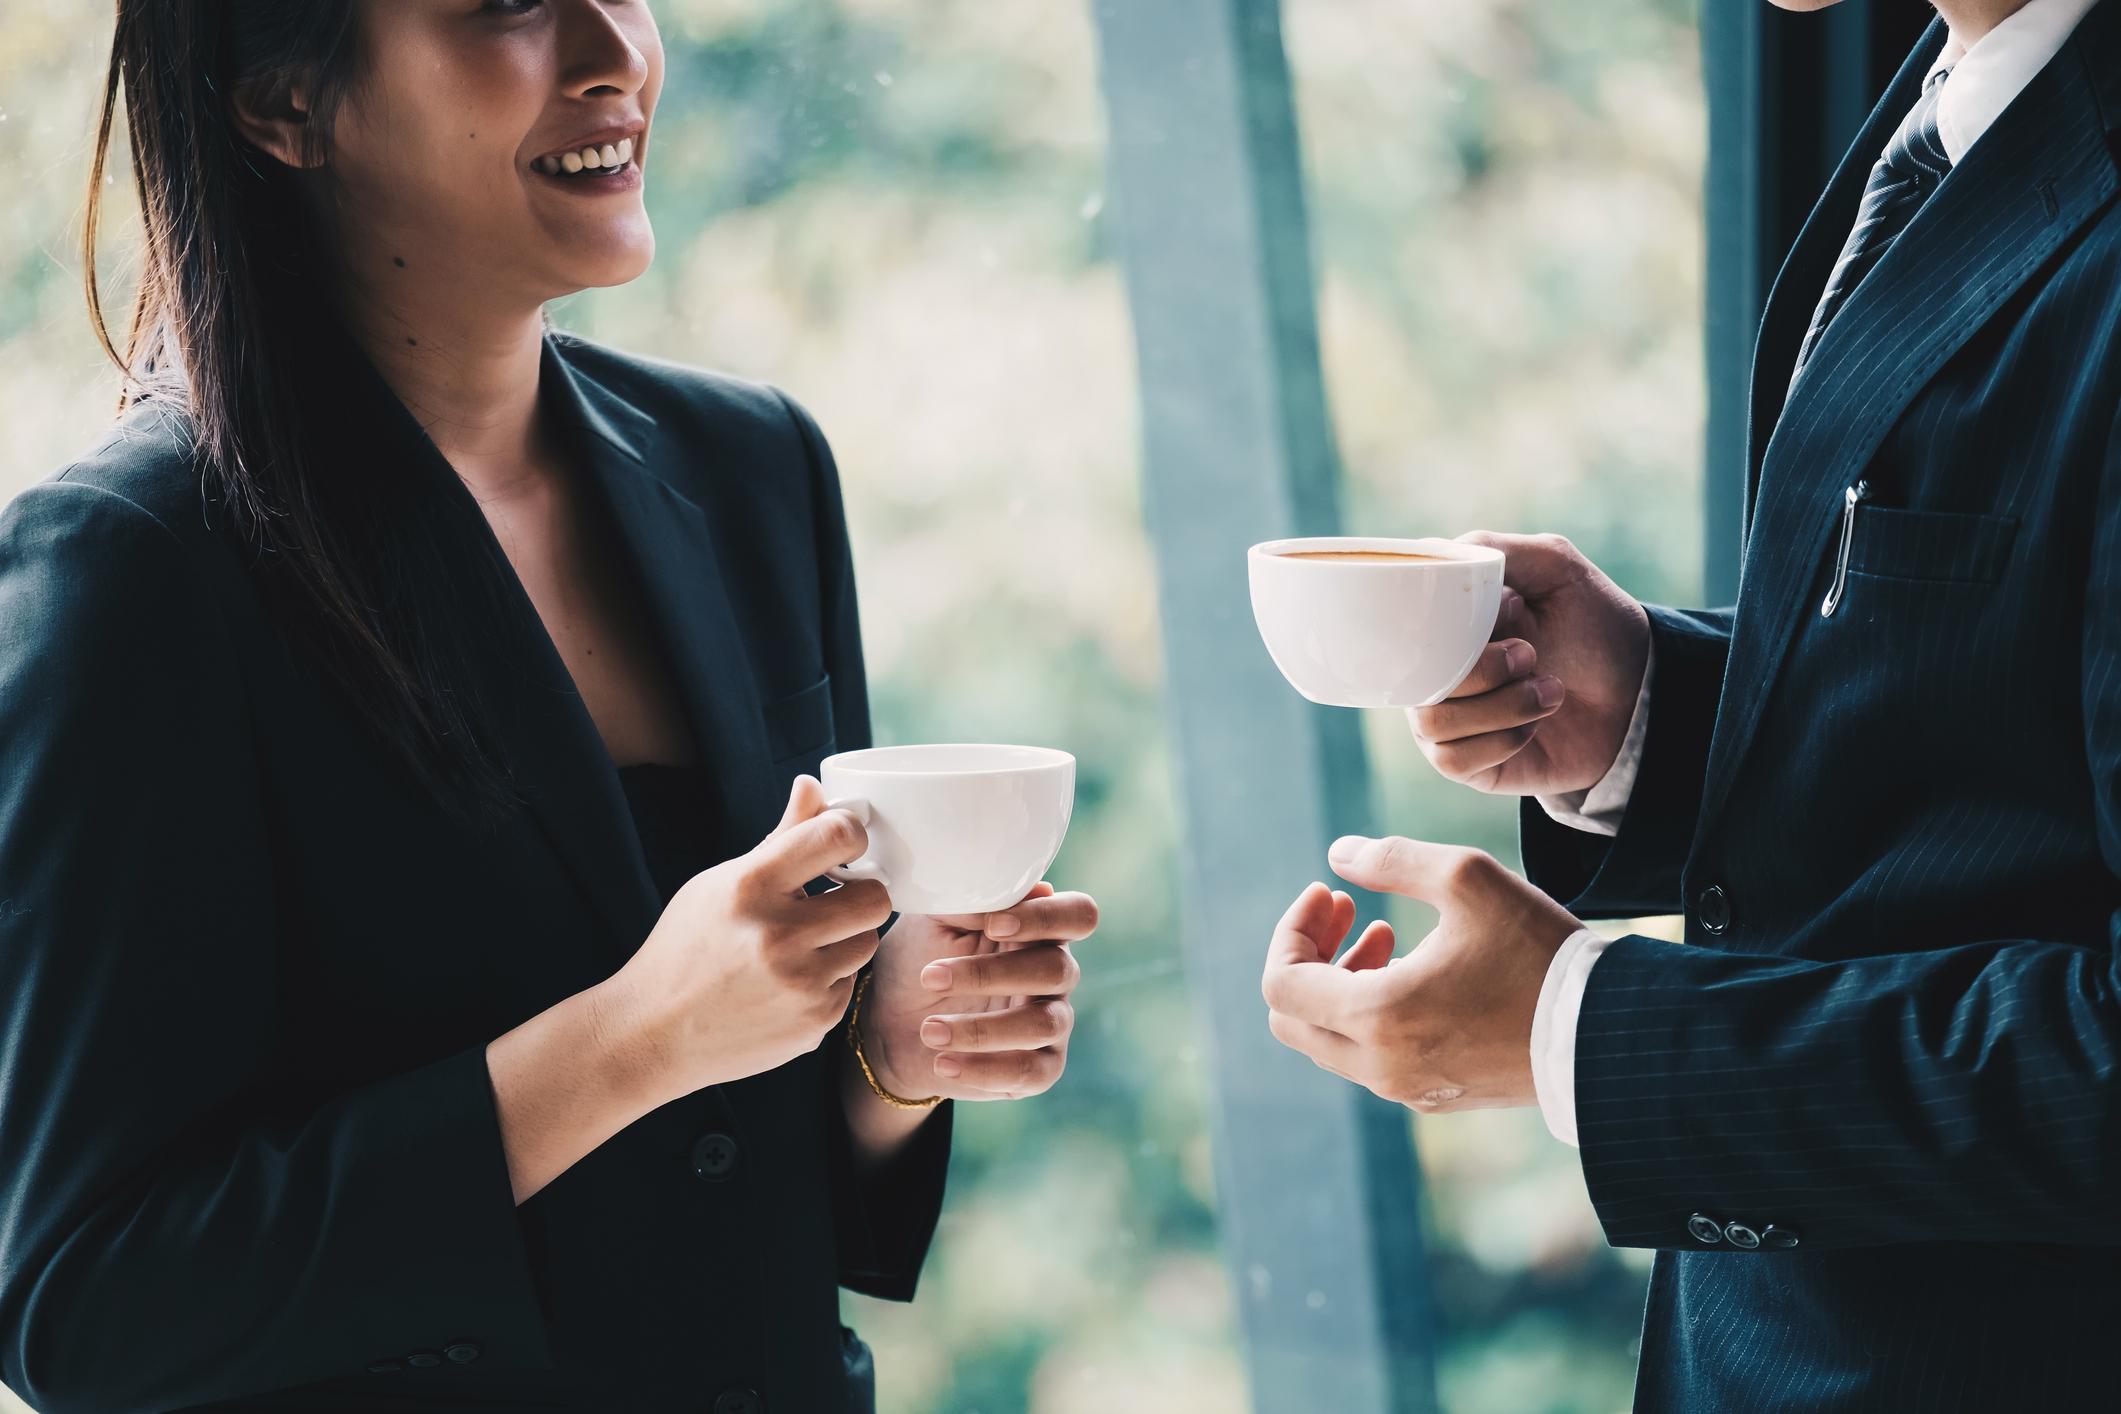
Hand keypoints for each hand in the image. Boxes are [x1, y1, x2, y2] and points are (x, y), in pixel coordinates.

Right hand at [601, 776, 890, 1108]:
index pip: (836, 836)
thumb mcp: (722, 883)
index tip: (843, 844)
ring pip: (868, 941)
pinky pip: (850, 983)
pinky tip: (789, 982)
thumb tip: (813, 786)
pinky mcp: (814, 1022)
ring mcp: (800, 984)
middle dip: (861, 893)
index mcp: (752, 887)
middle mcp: (779, 935)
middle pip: (875, 897)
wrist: (655, 1033)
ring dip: (846, 937)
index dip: (850, 834)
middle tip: (836, 898)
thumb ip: (780, 836)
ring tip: (804, 944)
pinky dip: (829, 978)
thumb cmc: (686, 947)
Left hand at [859, 883, 1097, 1101]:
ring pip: (1043, 1024)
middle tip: (931, 977)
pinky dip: (985, 1069)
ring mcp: (1052, 1021)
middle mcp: (1056, 974)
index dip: (1046, 919)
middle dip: (991, 975)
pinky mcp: (1040, 1068)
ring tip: (929, 1031)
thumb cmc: (920, 959)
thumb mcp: (934, 923)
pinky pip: (1030, 1072)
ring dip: (982, 1029)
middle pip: (1058, 970)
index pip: (1077, 915)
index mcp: (1039, 930)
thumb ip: (969, 905)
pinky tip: (944, 1063)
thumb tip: (1005, 902)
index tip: (993, 926)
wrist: (893, 1022)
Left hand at [1260, 835, 1582, 1111]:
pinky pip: (1371, 1059)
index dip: (1293, 930)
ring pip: (1330, 1041)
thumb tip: (1337, 855)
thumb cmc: (1539, 954)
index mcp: (1376, 1017)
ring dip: (1340, 982)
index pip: (1280, 983)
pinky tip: (1416, 971)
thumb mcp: (1467, 879)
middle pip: (1291, 1020)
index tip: (1331, 894)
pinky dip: (1370, 1013)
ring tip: (1385, 933)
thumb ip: (1391, 859)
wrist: (1608, 1037)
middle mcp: (1380, 1066)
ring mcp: (1406, 1089)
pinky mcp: (1435, 1097)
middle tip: (1350, 912)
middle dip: (1308, 957)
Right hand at [1409, 531, 1649, 795]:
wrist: (1639, 694)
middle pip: (1418, 678)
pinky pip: (1452, 760)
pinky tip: (1533, 728)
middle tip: (1532, 655)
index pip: (1407, 627)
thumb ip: (1496, 550)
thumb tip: (1436, 556)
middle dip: (1483, 669)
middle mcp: (1438, 672)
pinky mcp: (1467, 764)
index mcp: (1447, 625)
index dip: (1449, 626)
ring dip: (1500, 707)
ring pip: (1432, 722)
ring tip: (1550, 691)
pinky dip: (1500, 742)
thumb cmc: (1595, 625)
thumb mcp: (1555, 567)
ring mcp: (1449, 719)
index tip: (1510, 610)